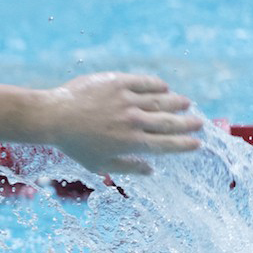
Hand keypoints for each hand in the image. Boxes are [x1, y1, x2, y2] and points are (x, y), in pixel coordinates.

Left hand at [42, 73, 202, 174]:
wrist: (53, 117)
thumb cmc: (74, 144)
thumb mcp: (99, 164)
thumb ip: (127, 167)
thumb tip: (151, 170)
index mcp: (131, 142)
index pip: (166, 144)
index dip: (184, 144)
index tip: (197, 143)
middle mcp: (133, 121)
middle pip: (169, 122)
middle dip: (187, 123)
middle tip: (199, 122)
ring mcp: (127, 100)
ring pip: (161, 100)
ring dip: (176, 103)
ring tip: (186, 104)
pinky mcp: (119, 82)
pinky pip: (145, 82)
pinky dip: (158, 86)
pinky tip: (164, 88)